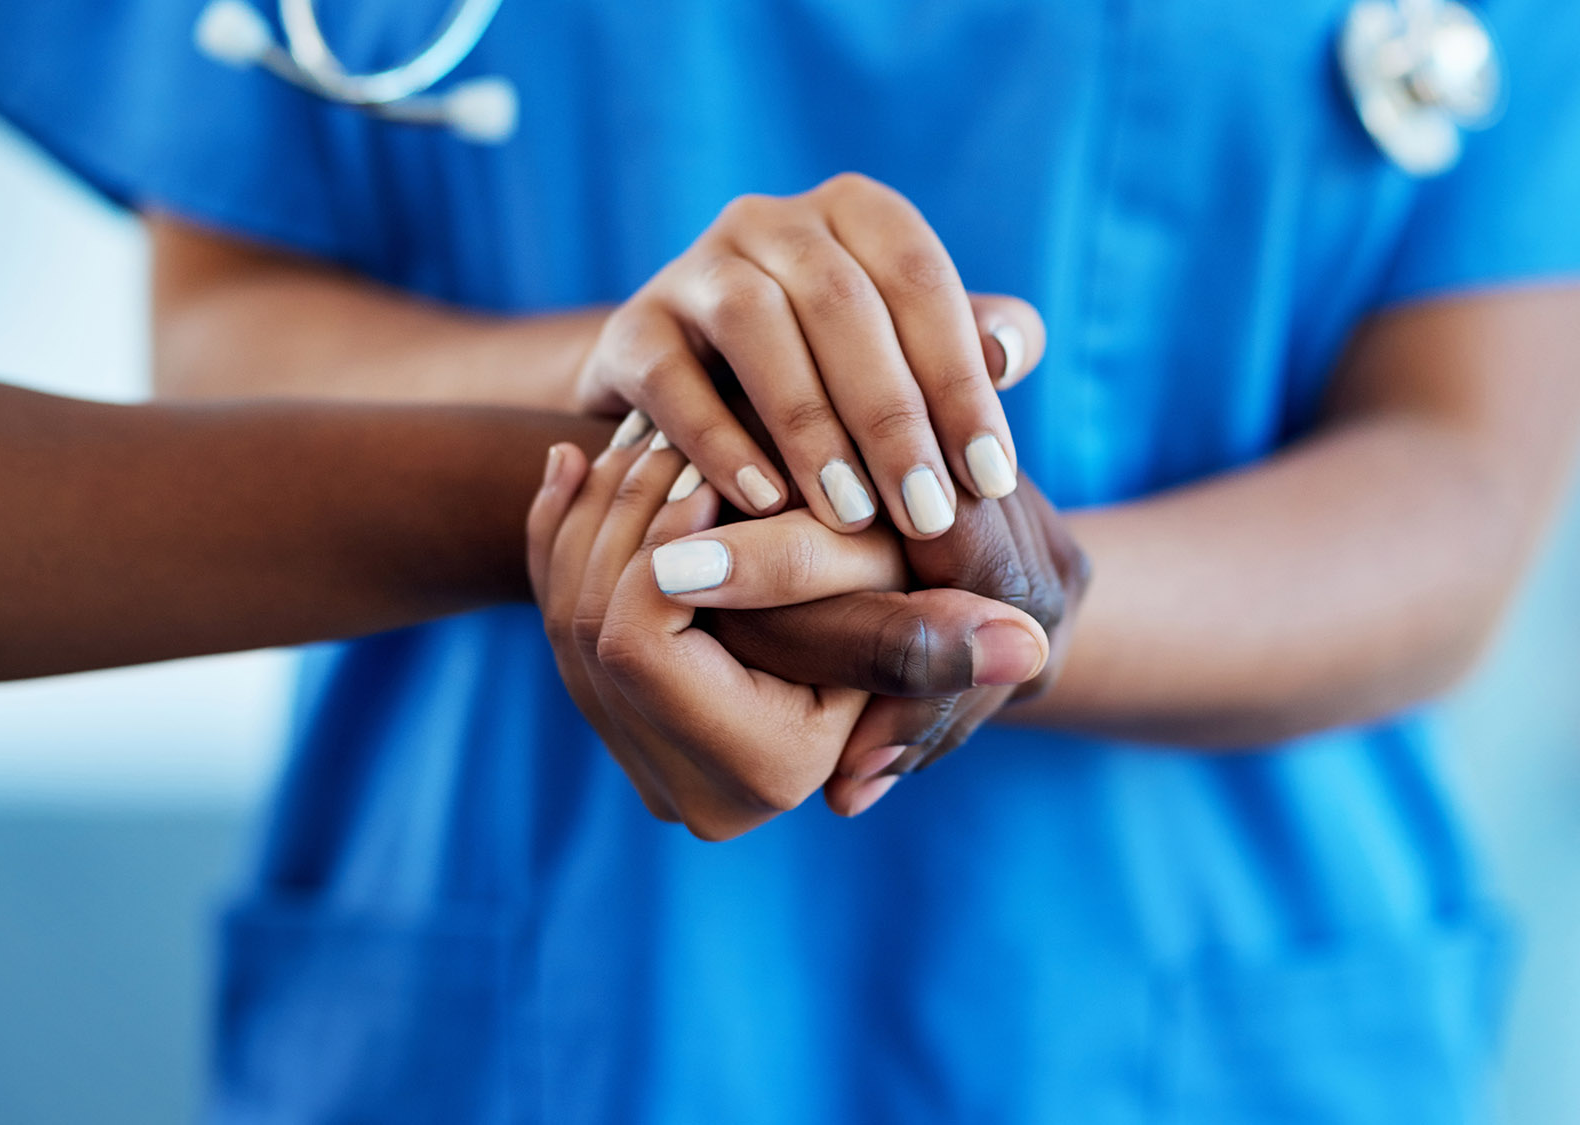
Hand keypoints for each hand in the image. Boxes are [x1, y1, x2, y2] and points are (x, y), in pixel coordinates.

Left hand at [526, 425, 1052, 838]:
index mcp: (750, 776)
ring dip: (593, 509)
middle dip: (617, 512)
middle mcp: (680, 788)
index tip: (698, 465)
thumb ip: (939, 628)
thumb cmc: (905, 611)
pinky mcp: (613, 717)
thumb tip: (1027, 644)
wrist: (862, 635)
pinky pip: (553, 609)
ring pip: (563, 609)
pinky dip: (560, 530)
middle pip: (585, 622)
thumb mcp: (909, 607)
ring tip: (632, 430)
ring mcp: (637, 754)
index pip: (637, 641)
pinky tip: (576, 460)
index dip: (656, 543)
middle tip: (654, 425)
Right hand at [571, 173, 1046, 537]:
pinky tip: (768, 504)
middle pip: (843, 303)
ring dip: (811, 427)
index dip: (960, 380)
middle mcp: (772, 221)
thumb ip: (970, 348)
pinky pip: (674, 378)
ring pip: (756, 325)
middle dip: (893, 418)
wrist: (691, 401)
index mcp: (855, 213)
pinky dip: (721, 442)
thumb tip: (1007, 353)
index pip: (919, 280)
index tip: (992, 479)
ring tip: (851, 515)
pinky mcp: (632, 328)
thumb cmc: (832, 382)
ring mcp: (693, 266)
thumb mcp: (909, 357)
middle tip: (928, 513)